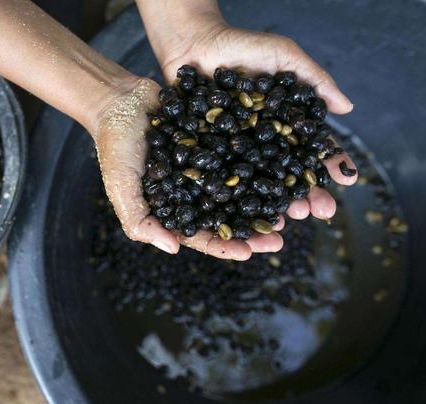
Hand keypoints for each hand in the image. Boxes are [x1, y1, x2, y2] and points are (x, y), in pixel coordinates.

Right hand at [94, 77, 286, 258]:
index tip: (249, 252)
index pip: (201, 236)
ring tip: (289, 208)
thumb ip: (140, 220)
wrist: (120, 99)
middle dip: (253, 230)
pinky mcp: (215, 140)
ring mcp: (207, 166)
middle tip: (279, 236)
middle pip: (228, 217)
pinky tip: (282, 166)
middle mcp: (194, 191)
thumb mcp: (121, 186)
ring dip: (264, 200)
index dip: (224, 247)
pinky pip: (241, 154)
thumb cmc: (115, 145)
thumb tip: (173, 249)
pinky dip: (262, 161)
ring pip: (241, 189)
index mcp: (173, 208)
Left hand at [135, 1, 357, 258]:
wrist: (194, 46)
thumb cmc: (242, 47)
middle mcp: (261, 143)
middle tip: (319, 211)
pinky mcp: (206, 156)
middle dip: (305, 194)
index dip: (327, 164)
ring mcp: (234, 152)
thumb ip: (315, 79)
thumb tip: (347, 108)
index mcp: (283, 124)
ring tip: (288, 219)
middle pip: (286, 174)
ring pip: (256, 185)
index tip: (344, 179)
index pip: (310, 149)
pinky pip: (221, 181)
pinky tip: (246, 215)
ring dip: (274, 205)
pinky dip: (233, 199)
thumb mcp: (283, 55)